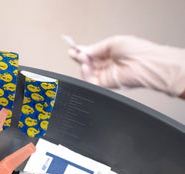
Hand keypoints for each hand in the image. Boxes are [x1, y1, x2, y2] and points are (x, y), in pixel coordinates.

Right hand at [68, 35, 184, 97]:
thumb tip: (83, 50)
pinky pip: (90, 81)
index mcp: (109, 53)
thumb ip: (96, 48)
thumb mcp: (113, 42)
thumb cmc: (138, 51)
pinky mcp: (104, 85)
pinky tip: (86, 67)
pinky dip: (85, 75)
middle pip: (87, 63)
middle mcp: (107, 65)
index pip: (91, 53)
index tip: (73, 49)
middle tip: (76, 53)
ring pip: (86, 72)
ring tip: (83, 58)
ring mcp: (105, 75)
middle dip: (79, 57)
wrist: (146, 64)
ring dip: (82, 64)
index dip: (81, 51)